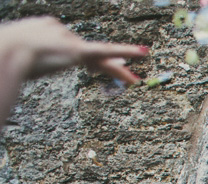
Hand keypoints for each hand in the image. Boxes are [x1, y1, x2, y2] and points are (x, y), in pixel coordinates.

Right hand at [0, 17, 146, 84]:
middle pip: (88, 50)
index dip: (83, 58)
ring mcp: (68, 39)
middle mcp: (58, 30)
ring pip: (98, 56)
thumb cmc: (2, 58)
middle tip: (126, 70)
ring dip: (117, 70)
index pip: (67, 45)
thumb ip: (23, 62)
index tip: (94, 64)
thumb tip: (15, 73)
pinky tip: (143, 53)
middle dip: (107, 63)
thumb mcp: (13, 59)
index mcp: (42, 29)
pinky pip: (106, 51)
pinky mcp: (77, 50)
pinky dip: (126, 51)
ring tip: (134, 80)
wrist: (4, 52)